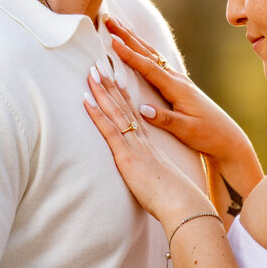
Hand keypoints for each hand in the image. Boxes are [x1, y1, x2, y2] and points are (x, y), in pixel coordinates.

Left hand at [86, 62, 208, 227]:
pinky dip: (96, 113)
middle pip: (123, 106)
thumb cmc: (172, 196)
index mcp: (148, 144)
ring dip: (101, 91)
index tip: (115, 77)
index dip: (122, 94)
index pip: (133, 113)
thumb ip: (150, 170)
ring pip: (115, 111)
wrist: (181, 203)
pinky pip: (109, 130)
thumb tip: (146, 174)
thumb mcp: (159, 179)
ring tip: (91, 72)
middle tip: (98, 64)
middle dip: (109, 84)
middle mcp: (140, 139)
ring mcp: (134, 145)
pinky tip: (86, 100)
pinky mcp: (126, 156)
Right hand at [103, 18, 261, 192]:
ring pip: (152, 54)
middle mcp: (177, 80)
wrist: (227, 138)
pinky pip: (156, 62)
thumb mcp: (186, 130)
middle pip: (148, 53)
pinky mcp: (178, 85)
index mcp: (177, 88)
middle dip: (127, 36)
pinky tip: (137, 47)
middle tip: (108, 19)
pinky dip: (143, 51)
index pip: (149, 68)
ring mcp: (178, 80)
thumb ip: (165, 119)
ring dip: (133, 40)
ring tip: (117, 26)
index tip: (113, 41)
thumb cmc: (208, 135)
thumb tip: (143, 109)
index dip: (130, 55)